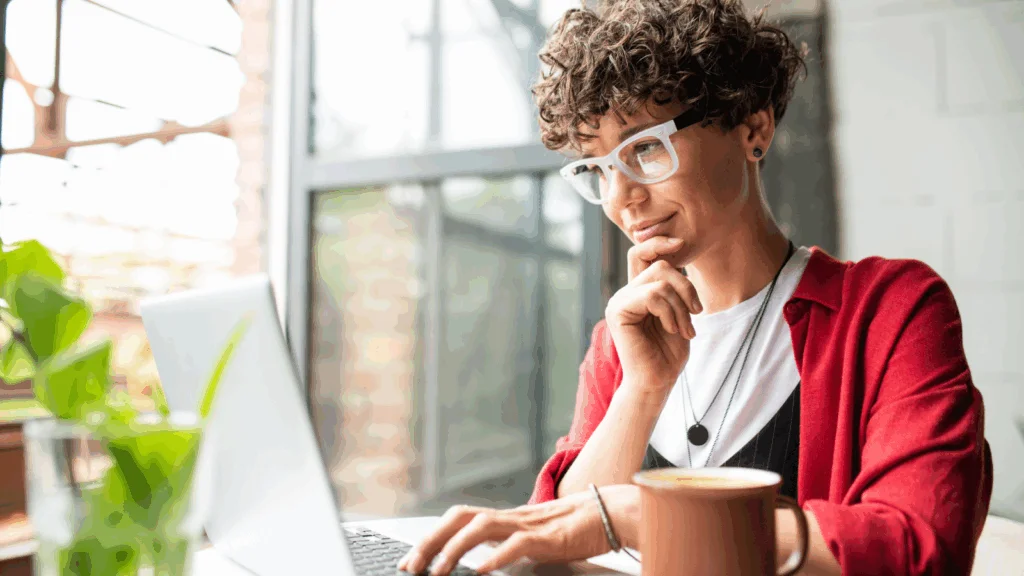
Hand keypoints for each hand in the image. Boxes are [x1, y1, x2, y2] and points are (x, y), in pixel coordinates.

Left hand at [397, 485, 639, 574]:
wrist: (608, 514)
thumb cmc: (572, 530)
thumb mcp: (530, 540)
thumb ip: (505, 546)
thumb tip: (478, 563)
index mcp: (504, 519)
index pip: (458, 519)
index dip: (430, 537)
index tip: (409, 561)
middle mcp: (510, 517)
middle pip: (460, 517)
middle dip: (431, 541)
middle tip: (411, 566)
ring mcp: (527, 525)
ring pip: (481, 527)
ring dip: (454, 548)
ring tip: (437, 571)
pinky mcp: (546, 538)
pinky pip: (516, 544)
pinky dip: (495, 557)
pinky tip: (480, 571)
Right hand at [605, 237, 700, 394]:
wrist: (657, 381)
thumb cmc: (669, 352)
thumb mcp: (678, 312)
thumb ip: (674, 286)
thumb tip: (678, 255)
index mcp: (638, 290)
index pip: (642, 253)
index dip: (660, 242)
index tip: (682, 243)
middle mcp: (625, 292)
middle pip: (660, 265)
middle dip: (686, 288)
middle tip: (696, 313)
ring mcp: (619, 300)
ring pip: (660, 280)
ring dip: (681, 305)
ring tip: (684, 328)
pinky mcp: (618, 311)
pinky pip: (652, 295)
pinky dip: (670, 312)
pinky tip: (672, 329)